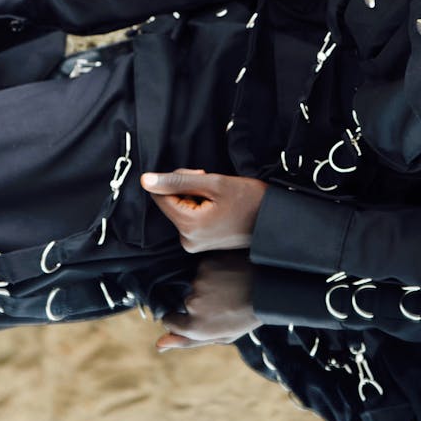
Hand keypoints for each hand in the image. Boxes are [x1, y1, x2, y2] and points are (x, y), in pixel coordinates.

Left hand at [140, 168, 267, 252]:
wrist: (274, 221)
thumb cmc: (250, 201)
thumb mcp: (214, 183)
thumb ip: (178, 180)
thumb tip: (146, 180)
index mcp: (188, 226)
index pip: (161, 196)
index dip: (177, 180)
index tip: (200, 176)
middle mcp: (187, 240)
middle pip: (171, 203)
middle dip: (189, 190)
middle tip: (214, 188)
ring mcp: (194, 244)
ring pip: (182, 209)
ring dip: (196, 198)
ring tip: (220, 199)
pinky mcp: (201, 244)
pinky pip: (191, 219)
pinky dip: (201, 209)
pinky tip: (220, 208)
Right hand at [156, 251, 259, 349]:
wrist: (269, 287)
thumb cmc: (246, 316)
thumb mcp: (220, 336)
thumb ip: (187, 341)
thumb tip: (158, 345)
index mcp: (195, 327)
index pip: (169, 320)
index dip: (182, 318)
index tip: (199, 314)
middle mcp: (193, 304)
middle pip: (185, 302)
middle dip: (200, 302)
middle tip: (225, 302)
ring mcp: (199, 282)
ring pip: (195, 283)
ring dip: (208, 285)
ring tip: (231, 288)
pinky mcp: (205, 264)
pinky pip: (203, 269)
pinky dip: (214, 271)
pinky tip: (230, 275)